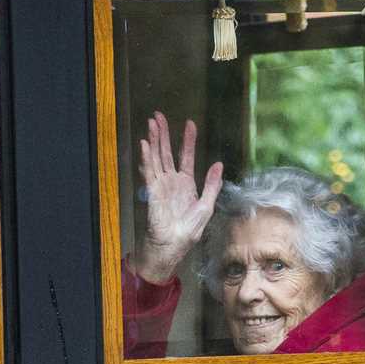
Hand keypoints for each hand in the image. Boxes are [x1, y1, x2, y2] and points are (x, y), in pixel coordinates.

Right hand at [131, 111, 223, 283]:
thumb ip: (212, 185)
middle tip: (158, 116)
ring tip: (151, 123)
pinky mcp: (152, 193)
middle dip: (163, 134)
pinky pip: (149, 173)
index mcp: (185, 184)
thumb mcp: (206, 206)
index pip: (185, 156)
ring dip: (153, 140)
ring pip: (156, 158)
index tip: (189, 123)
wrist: (172, 247)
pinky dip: (147, 158)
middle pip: (166, 152)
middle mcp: (171, 182)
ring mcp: (160, 186)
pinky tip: (145, 145)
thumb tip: (219, 165)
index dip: (187, 140)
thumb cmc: (187, 232)